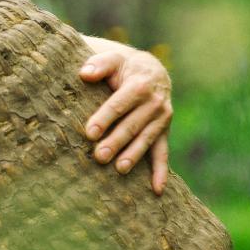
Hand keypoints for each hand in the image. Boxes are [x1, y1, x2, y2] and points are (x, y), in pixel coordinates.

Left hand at [79, 47, 172, 194]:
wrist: (151, 71)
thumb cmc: (123, 67)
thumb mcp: (113, 59)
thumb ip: (100, 64)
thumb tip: (85, 73)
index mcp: (140, 85)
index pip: (119, 104)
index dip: (105, 118)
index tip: (89, 132)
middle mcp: (155, 103)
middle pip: (132, 125)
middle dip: (116, 141)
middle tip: (99, 156)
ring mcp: (162, 119)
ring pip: (146, 140)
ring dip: (134, 155)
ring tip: (120, 169)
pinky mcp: (164, 132)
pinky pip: (163, 153)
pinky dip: (161, 171)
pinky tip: (156, 189)